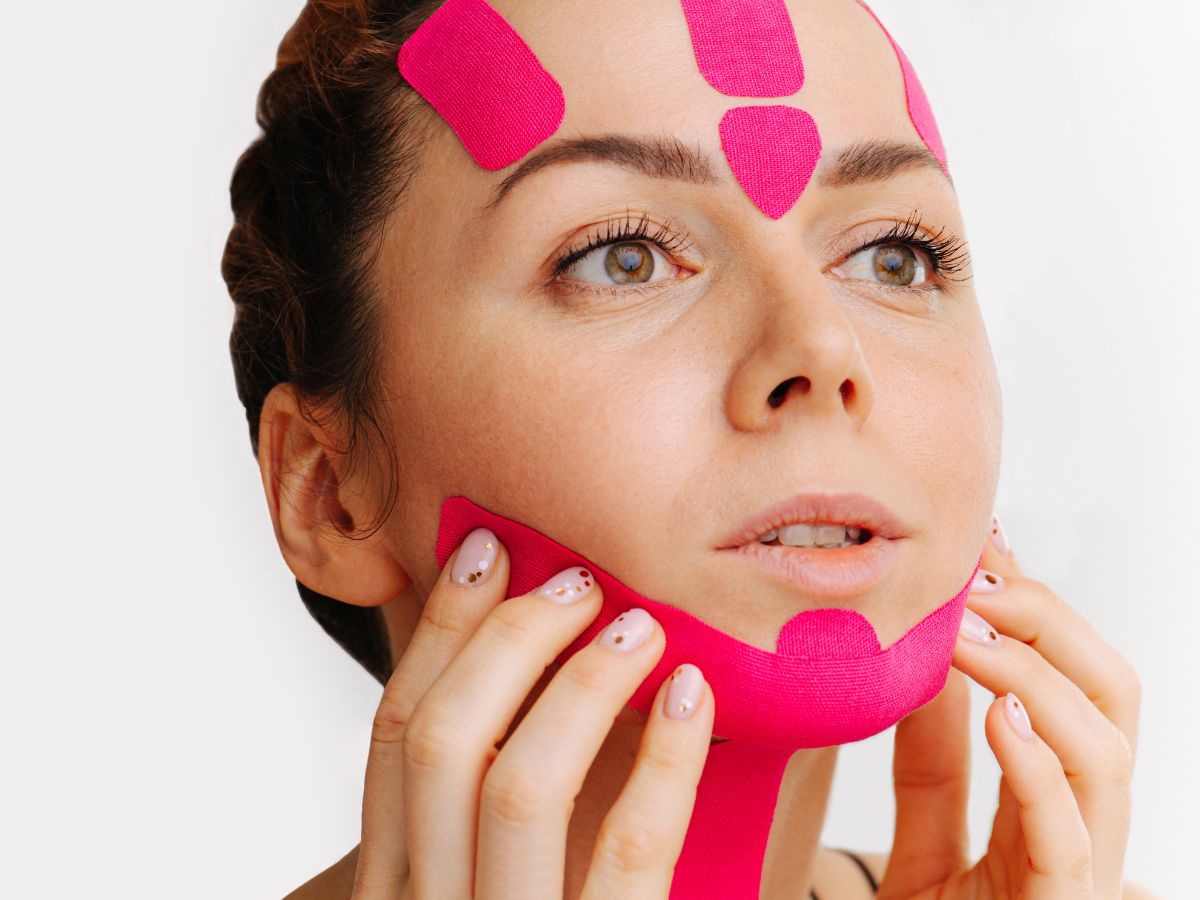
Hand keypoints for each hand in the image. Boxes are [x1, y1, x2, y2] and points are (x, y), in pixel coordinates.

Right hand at [350, 528, 715, 898]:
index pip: (397, 733)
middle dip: (509, 640)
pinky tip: (692, 697)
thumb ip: (499, 784)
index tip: (487, 549)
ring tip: (640, 627)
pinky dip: (664, 760)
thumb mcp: (501, 867)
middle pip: (443, 742)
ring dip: (583, 684)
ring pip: (520, 787)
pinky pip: (629, 849)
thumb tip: (545, 644)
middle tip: (577, 583)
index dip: (440, 627)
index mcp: (401, 878)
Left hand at [882, 514, 1141, 898]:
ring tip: (972, 631)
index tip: (985, 547)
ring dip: (1041, 678)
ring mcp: (1076, 882)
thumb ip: (931, 761)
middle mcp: (1078, 841)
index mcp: (1047, 816)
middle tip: (982, 576)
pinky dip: (1040, 770)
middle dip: (1057, 624)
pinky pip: (1068, 842)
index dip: (1035, 615)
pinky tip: (998, 717)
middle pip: (1111, 705)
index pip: (1067, 692)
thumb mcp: (921, 842)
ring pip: (1106, 757)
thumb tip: (929, 658)